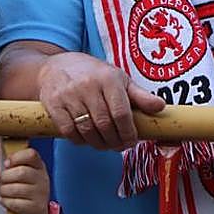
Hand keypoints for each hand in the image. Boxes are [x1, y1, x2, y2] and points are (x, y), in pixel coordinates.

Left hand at [0, 146, 49, 213]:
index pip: (31, 155)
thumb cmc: (28, 190)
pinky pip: (16, 203)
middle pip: (22, 172)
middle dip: (5, 177)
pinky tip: (5, 200)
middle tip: (0, 180)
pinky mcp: (36, 208)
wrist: (38, 212)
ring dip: (3, 190)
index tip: (7, 163)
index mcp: (39, 166)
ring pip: (16, 189)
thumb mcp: (27, 174)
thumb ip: (16, 165)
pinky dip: (6, 202)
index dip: (16, 157)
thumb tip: (5, 165)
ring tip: (2, 191)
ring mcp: (40, 194)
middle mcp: (42, 179)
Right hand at [37, 52, 164, 150]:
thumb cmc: (92, 74)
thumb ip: (139, 95)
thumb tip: (161, 107)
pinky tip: (85, 139)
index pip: (121, 113)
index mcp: (108, 78)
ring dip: (98, 144)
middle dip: (114, 142)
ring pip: (87, 130)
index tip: (131, 141)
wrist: (56, 66)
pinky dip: (79, 141)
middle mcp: (88, 85)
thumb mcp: (118, 79)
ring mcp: (68, 95)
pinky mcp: (53, 104)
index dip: (128, 133)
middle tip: (118, 146)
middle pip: (105, 125)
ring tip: (104, 144)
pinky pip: (68, 131)